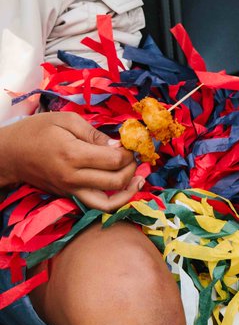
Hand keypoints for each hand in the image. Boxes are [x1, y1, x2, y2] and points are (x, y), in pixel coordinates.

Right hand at [0, 112, 142, 211]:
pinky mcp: (69, 197)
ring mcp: (70, 191)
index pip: (114, 161)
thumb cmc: (36, 131)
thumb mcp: (66, 120)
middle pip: (115, 182)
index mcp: (72, 154)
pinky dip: (114, 200)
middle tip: (135, 157)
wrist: (9, 154)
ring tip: (138, 180)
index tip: (131, 144)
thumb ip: (95, 134)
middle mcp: (73, 178)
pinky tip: (123, 188)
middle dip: (133, 169)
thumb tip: (119, 146)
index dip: (130, 153)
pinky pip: (96, 204)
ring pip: (107, 204)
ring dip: (128, 193)